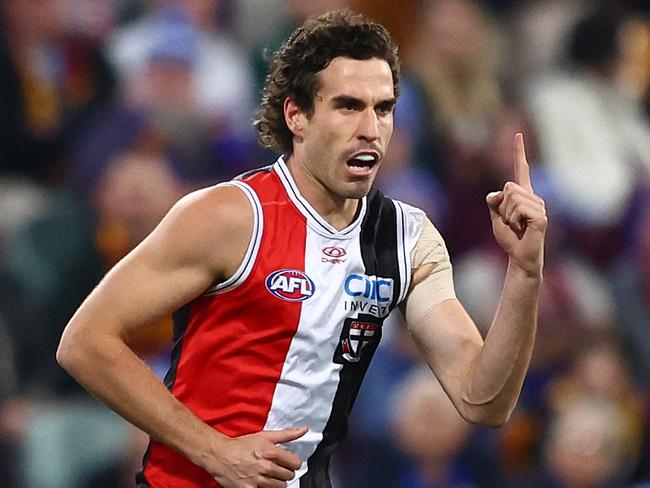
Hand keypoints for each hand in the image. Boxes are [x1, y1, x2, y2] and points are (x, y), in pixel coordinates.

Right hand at [208, 427, 307, 487]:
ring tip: (270, 475)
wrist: (220, 455)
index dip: (293, 462)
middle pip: (289, 476)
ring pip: (281, 486)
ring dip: (278, 481)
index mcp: (271, 452)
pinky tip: (262, 482)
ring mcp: (258, 480)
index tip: (288, 462)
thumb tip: (304, 430)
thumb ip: (287, 434)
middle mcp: (265, 466)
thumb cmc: (242, 445)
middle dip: (285, 472)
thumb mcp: (264, 435)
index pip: (295, 463)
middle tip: (277, 468)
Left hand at [486, 133, 546, 276]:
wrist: (519, 256)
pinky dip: (512, 220)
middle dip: (502, 206)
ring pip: (512, 198)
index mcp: (523, 195)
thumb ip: (493, 202)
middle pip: (508, 186)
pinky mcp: (541, 217)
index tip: (518, 134)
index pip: (521, 169)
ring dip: (507, 215)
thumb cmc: (509, 237)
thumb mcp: (495, 217)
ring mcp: (539, 206)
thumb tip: (497, 193)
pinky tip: (522, 229)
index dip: (518, 152)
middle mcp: (534, 197)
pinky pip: (518, 209)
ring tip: (517, 226)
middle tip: (510, 221)